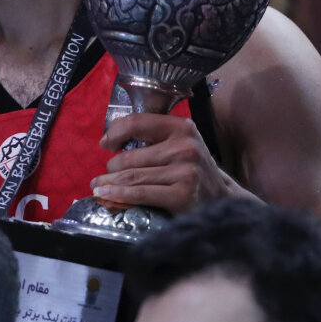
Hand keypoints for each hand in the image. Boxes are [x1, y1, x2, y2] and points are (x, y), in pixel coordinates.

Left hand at [90, 113, 251, 213]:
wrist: (222, 198)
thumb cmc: (193, 169)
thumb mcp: (181, 144)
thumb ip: (153, 138)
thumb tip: (110, 140)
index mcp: (182, 127)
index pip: (137, 123)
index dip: (114, 132)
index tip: (105, 143)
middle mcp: (185, 147)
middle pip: (131, 156)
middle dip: (111, 167)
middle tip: (103, 175)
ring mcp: (184, 171)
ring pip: (133, 176)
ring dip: (109, 182)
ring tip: (98, 186)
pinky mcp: (181, 194)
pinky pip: (140, 194)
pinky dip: (119, 195)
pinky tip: (106, 196)